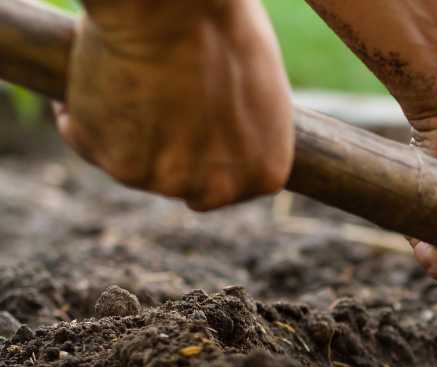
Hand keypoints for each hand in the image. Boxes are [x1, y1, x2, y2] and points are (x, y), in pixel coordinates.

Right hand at [57, 0, 293, 210]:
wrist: (171, 6)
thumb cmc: (223, 28)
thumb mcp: (260, 87)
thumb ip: (244, 128)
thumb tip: (222, 133)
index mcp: (264, 172)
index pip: (229, 182)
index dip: (206, 150)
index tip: (192, 120)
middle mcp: (217, 190)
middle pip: (181, 179)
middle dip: (167, 150)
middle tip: (157, 101)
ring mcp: (161, 180)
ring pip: (132, 161)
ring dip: (124, 130)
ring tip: (129, 77)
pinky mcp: (109, 159)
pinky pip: (86, 138)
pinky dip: (83, 113)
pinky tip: (97, 73)